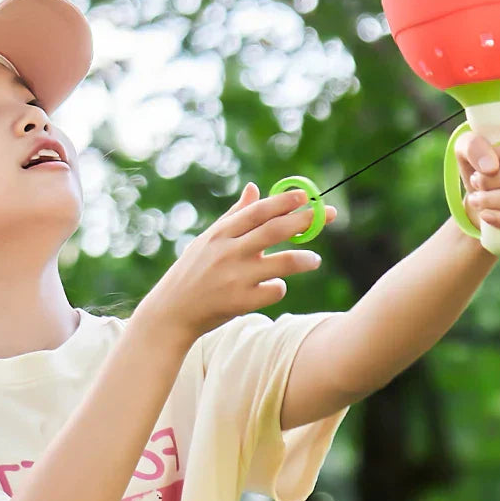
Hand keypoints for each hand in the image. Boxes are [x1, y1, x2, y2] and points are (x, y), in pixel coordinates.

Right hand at [136, 183, 336, 346]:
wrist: (171, 312)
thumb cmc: (192, 272)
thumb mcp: (207, 240)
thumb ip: (234, 215)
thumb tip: (254, 188)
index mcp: (221, 233)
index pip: (258, 211)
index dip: (284, 201)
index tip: (306, 195)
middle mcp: (228, 251)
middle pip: (275, 231)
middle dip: (305, 220)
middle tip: (328, 215)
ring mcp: (235, 277)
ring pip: (283, 263)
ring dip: (304, 259)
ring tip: (314, 260)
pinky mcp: (241, 302)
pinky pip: (274, 290)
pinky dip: (279, 287)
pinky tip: (274, 287)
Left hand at [453, 123, 499, 237]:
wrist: (487, 194)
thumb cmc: (481, 164)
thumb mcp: (467, 147)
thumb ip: (472, 145)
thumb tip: (489, 168)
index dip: (497, 157)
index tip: (479, 168)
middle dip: (489, 182)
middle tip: (475, 183)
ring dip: (491, 201)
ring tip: (477, 199)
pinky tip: (486, 216)